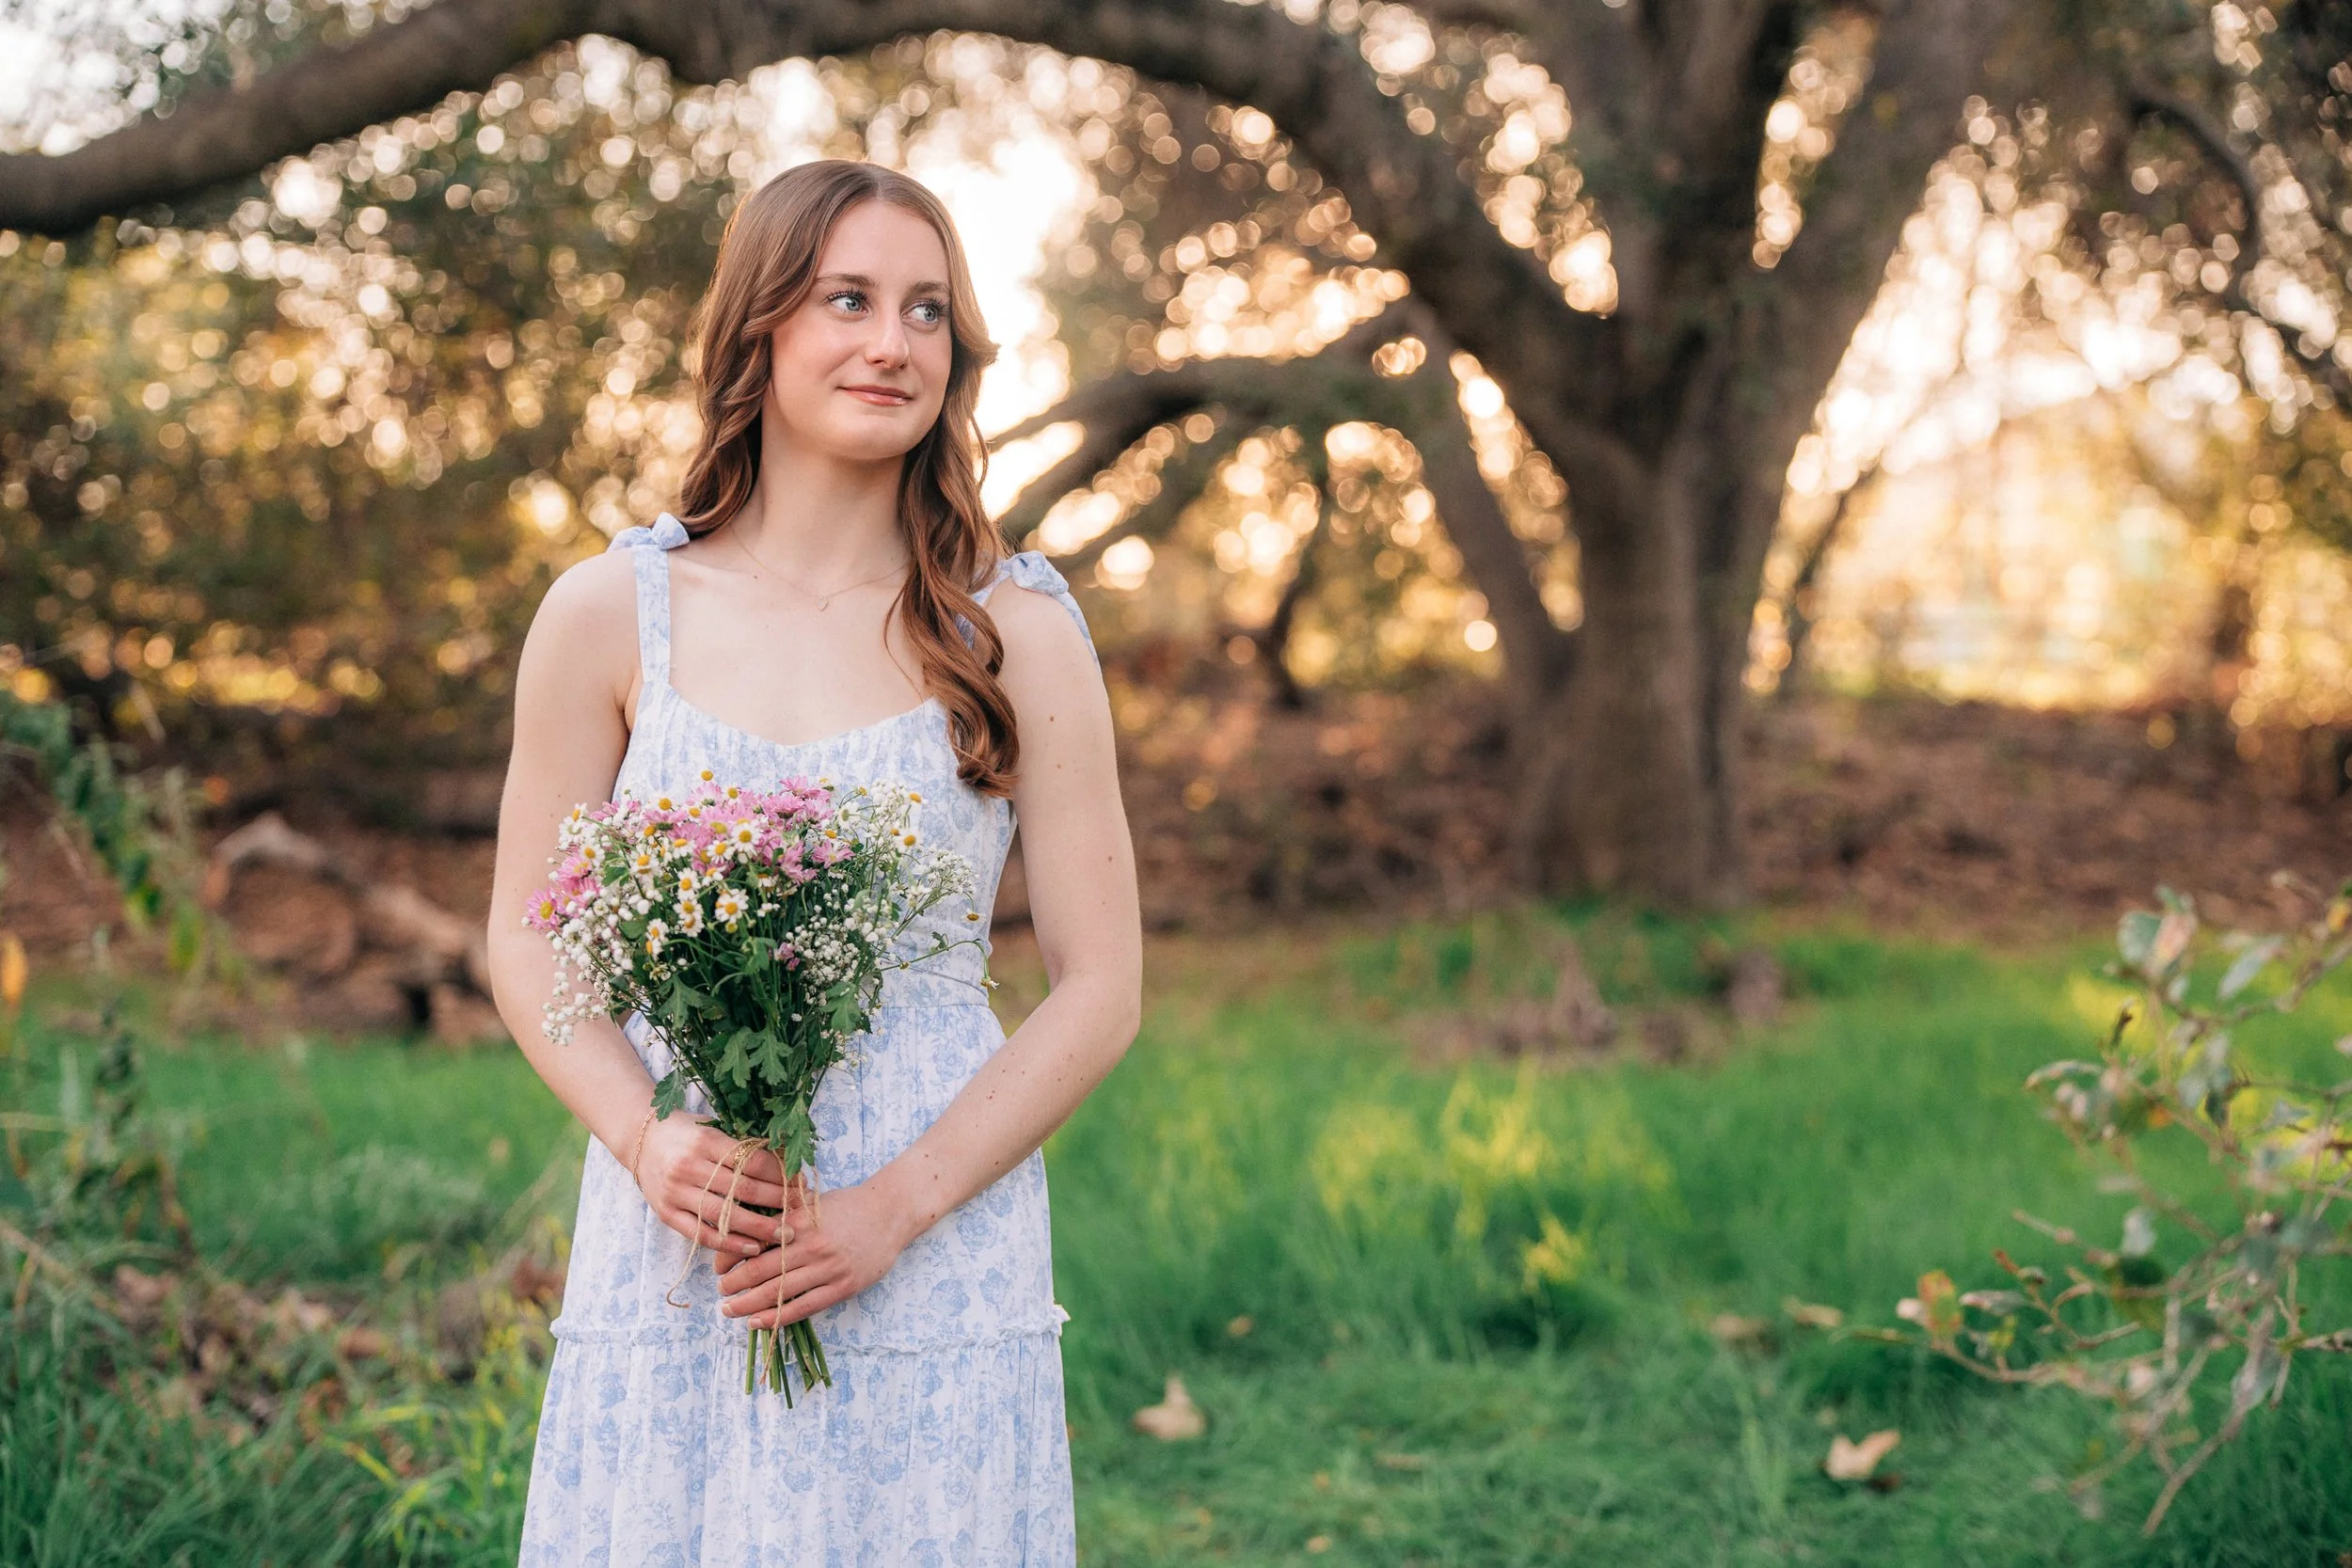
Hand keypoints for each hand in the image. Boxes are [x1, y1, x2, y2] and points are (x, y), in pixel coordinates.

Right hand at [631, 1114, 789, 1258]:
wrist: (640, 1139)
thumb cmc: (685, 1132)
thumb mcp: (712, 1128)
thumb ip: (742, 1146)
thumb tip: (786, 1161)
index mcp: (706, 1141)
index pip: (752, 1161)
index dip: (780, 1175)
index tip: (800, 1185)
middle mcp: (689, 1166)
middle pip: (742, 1189)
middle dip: (777, 1202)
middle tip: (800, 1211)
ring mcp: (676, 1191)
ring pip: (723, 1215)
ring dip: (758, 1228)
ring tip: (783, 1235)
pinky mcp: (666, 1213)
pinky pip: (700, 1233)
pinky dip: (728, 1243)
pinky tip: (751, 1248)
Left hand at [716, 1180, 911, 1329]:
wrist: (890, 1212)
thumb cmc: (848, 1205)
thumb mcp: (812, 1202)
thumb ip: (782, 1213)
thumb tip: (745, 1227)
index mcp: (799, 1222)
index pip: (754, 1243)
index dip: (730, 1258)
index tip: (717, 1268)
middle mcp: (811, 1246)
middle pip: (761, 1271)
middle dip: (734, 1284)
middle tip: (719, 1292)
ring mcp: (828, 1268)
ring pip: (779, 1293)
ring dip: (748, 1305)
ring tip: (729, 1310)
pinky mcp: (843, 1286)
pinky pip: (804, 1307)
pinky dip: (778, 1317)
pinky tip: (758, 1322)